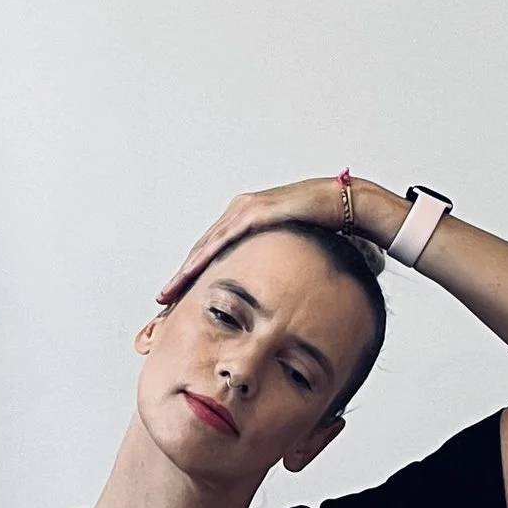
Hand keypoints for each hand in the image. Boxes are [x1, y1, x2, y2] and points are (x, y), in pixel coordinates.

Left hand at [157, 177, 387, 304]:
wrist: (345, 203)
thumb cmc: (323, 226)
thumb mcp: (290, 250)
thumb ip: (277, 264)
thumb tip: (276, 293)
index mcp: (244, 220)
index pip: (211, 253)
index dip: (192, 278)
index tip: (177, 301)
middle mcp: (239, 212)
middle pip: (201, 250)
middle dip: (181, 279)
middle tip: (162, 304)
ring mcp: (246, 209)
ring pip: (206, 246)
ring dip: (184, 273)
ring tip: (167, 296)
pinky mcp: (256, 211)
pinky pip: (224, 239)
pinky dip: (204, 257)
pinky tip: (189, 273)